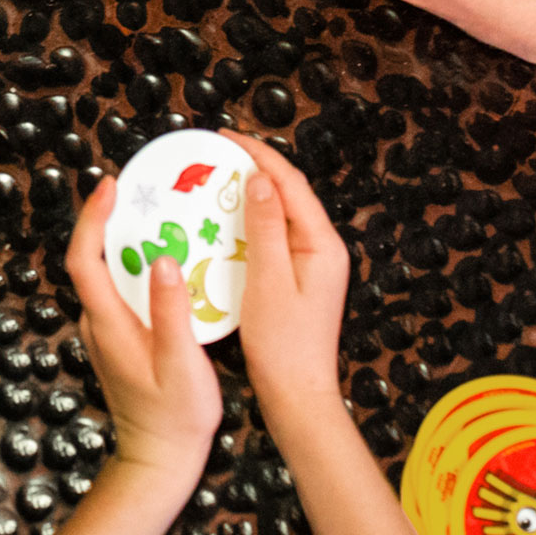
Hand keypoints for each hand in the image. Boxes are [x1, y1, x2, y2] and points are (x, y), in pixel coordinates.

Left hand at [67, 171, 220, 485]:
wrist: (158, 461)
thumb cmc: (174, 418)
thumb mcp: (182, 365)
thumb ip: (172, 313)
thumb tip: (164, 261)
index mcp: (108, 323)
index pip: (84, 258)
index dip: (92, 217)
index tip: (110, 185)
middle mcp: (97, 322)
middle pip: (90, 258)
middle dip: (108, 217)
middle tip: (140, 187)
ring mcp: (104, 332)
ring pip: (104, 274)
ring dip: (122, 240)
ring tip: (155, 212)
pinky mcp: (117, 339)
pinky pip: (118, 290)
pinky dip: (133, 265)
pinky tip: (164, 257)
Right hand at [230, 134, 349, 416]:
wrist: (296, 397)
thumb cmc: (283, 347)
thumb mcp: (268, 282)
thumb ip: (264, 228)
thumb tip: (259, 179)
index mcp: (321, 245)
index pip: (290, 183)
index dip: (258, 154)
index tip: (224, 137)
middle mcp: (321, 249)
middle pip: (286, 193)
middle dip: (252, 168)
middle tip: (214, 153)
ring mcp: (310, 264)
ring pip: (277, 214)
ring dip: (248, 194)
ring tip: (214, 179)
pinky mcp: (295, 279)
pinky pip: (271, 237)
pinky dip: (247, 223)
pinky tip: (222, 222)